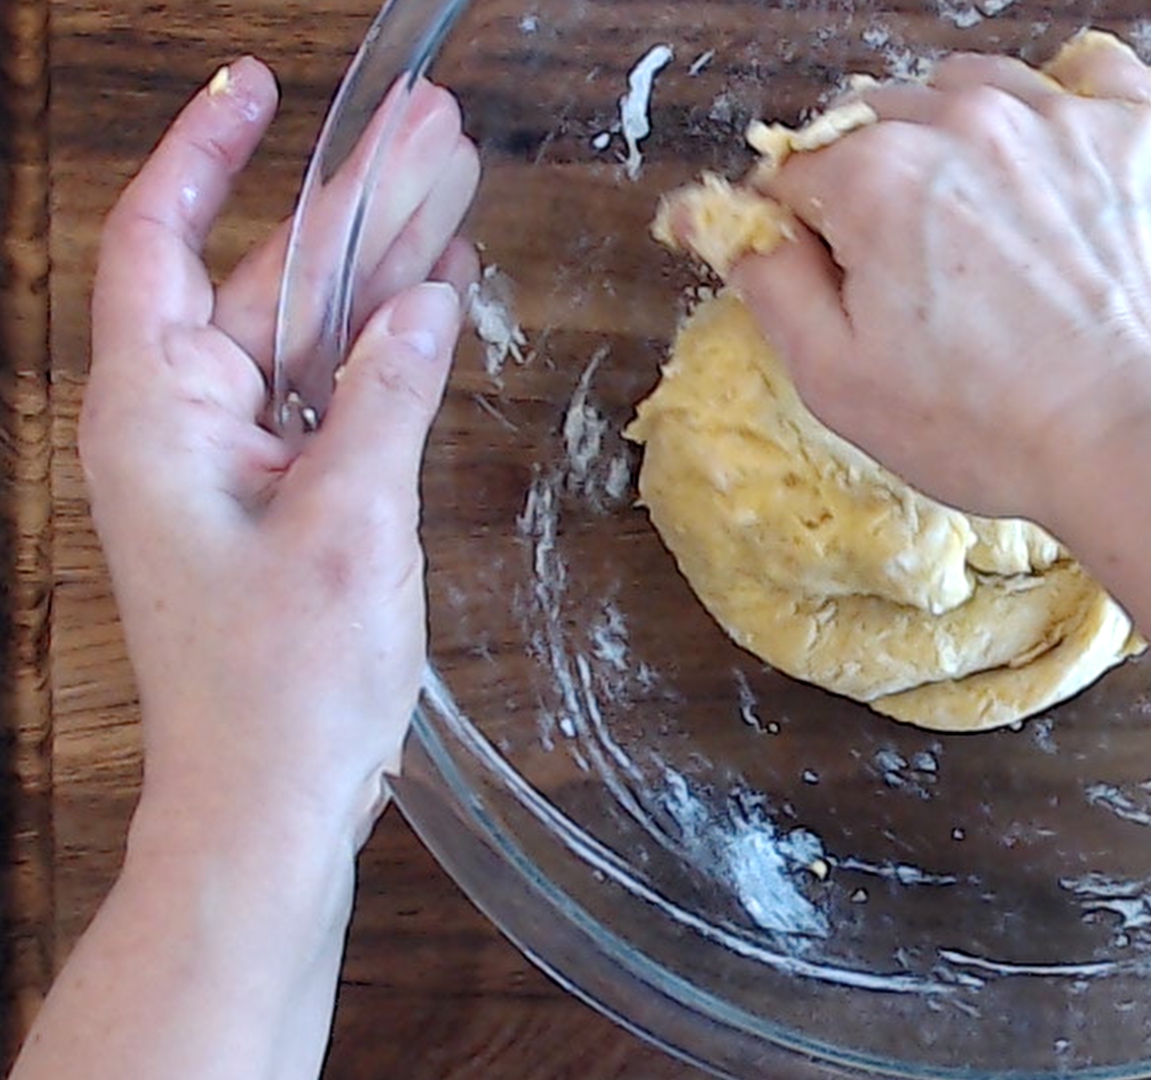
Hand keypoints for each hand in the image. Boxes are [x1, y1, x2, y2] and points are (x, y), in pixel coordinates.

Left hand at [81, 58, 478, 849]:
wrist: (269, 797)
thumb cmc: (283, 682)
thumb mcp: (350, 522)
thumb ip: (386, 396)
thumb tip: (424, 302)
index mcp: (158, 412)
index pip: (162, 241)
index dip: (206, 156)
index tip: (256, 89)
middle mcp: (183, 419)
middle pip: (267, 276)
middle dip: (349, 201)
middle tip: (433, 126)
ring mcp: (232, 456)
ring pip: (309, 328)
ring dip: (381, 264)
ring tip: (456, 182)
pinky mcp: (278, 491)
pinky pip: (330, 390)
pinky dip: (384, 343)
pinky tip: (440, 290)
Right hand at [722, 47, 1150, 520]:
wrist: (1144, 435)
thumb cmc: (989, 425)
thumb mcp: (838, 378)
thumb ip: (770, 282)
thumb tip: (720, 218)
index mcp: (875, 175)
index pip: (799, 171)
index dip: (799, 224)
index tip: (826, 270)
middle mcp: (962, 120)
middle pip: (880, 122)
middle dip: (874, 182)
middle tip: (908, 267)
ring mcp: (1056, 118)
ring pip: (972, 90)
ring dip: (957, 136)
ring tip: (981, 219)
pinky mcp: (1137, 132)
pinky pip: (1086, 78)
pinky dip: (1064, 107)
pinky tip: (1059, 163)